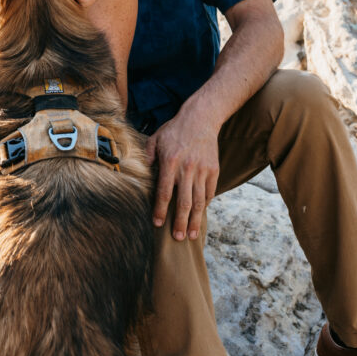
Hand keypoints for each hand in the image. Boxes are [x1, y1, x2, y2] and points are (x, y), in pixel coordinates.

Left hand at [146, 107, 219, 240]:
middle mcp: (187, 168)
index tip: (157, 223)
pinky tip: (200, 215)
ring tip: (191, 234)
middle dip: (180, 222)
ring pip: (199, 201)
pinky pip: (210, 192)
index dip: (160, 209)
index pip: (164, 192)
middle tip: (177, 238)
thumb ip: (148, 157)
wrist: (201, 117)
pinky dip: (205, 205)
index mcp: (170, 162)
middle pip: (184, 202)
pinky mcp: (213, 169)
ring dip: (195, 220)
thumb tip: (143, 174)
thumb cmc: (174, 129)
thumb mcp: (155, 139)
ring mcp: (203, 170)